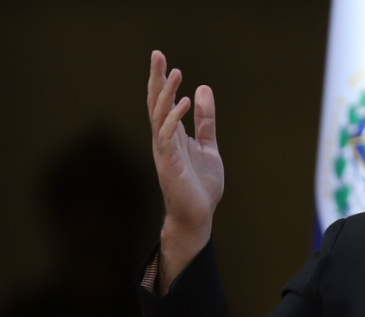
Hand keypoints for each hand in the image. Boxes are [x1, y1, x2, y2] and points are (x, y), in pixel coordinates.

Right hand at [148, 50, 223, 294]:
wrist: (199, 215)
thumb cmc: (200, 185)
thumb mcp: (208, 145)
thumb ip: (206, 120)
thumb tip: (203, 88)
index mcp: (173, 134)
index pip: (164, 101)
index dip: (162, 80)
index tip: (161, 57)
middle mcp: (165, 139)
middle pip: (156, 103)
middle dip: (156, 79)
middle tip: (157, 54)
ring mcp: (165, 151)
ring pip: (159, 116)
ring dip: (166, 94)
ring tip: (176, 73)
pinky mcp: (168, 164)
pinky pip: (167, 136)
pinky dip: (174, 118)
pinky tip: (185, 102)